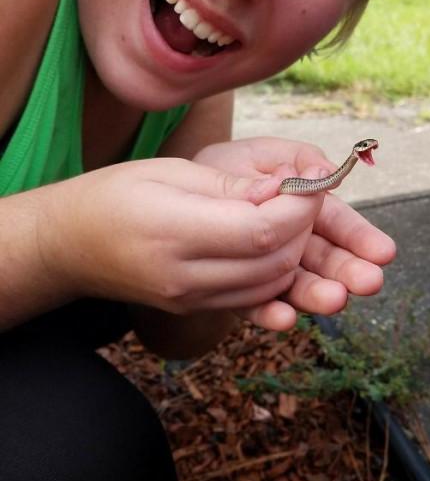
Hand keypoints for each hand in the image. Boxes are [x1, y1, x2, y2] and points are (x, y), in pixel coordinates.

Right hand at [38, 157, 323, 316]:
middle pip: (274, 262)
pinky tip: (271, 246)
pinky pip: (251, 298)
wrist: (69, 245)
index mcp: (176, 232)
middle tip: (304, 196)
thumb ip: (230, 184)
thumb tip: (285, 186)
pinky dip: (274, 274)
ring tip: (288, 218)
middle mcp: (186, 276)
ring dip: (294, 253)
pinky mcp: (193, 309)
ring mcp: (190, 300)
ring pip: (270, 285)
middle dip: (304, 228)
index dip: (299, 207)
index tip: (310, 182)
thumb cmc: (113, 195)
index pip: (262, 230)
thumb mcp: (169, 171)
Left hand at [195, 137, 396, 328]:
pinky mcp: (235, 291)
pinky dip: (268, 313)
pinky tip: (285, 318)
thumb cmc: (218, 169)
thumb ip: (295, 158)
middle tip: (369, 281)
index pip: (337, 225)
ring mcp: (264, 269)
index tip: (382, 252)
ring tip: (335, 300)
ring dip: (316, 295)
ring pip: (295, 286)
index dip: (359, 238)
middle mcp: (289, 242)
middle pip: (324, 260)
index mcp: (300, 208)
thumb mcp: (257, 154)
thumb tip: (323, 171)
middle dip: (347, 271)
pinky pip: (252, 306)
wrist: (167, 197)